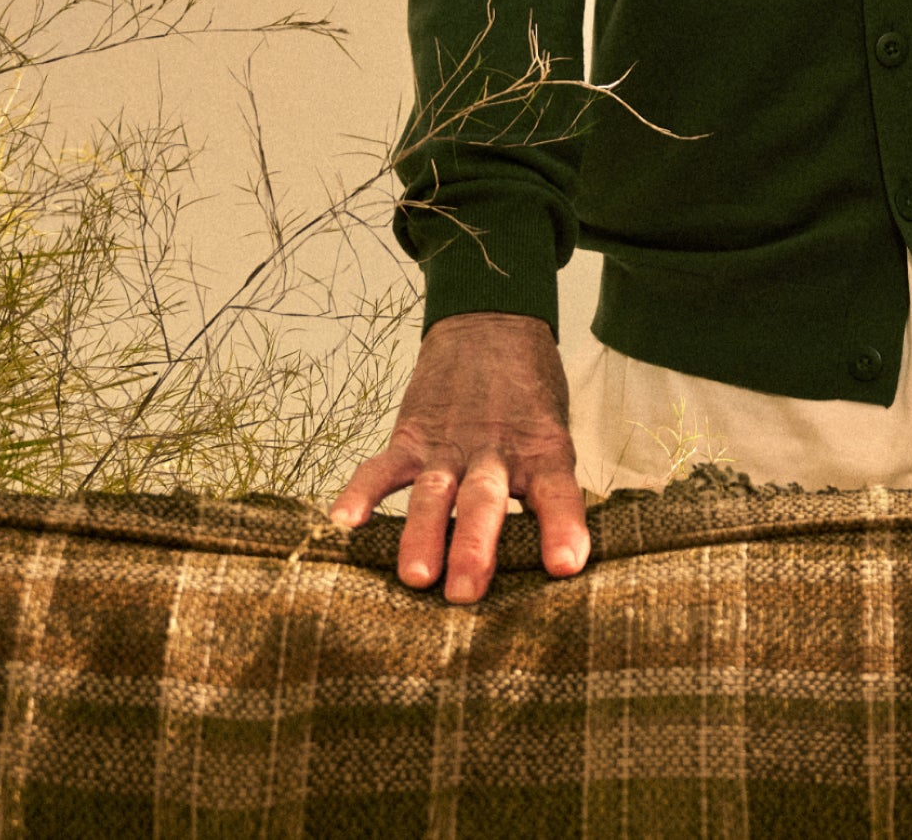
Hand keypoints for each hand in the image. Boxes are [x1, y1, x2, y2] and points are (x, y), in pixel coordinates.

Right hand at [328, 311, 588, 603]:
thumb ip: (548, 488)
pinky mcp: (411, 436)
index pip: (557, 491)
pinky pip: (381, 467)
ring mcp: (448, 444)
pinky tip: (344, 522)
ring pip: (433, 491)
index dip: (562, 526)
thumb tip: (560, 565)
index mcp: (540, 451)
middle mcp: (493, 451)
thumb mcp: (554, 432)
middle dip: (474, 547)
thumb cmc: (530, 394)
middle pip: (484, 500)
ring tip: (415, 575)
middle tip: (465, 592)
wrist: (495, 320)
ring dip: (423, 534)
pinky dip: (362, 494)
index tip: (566, 565)